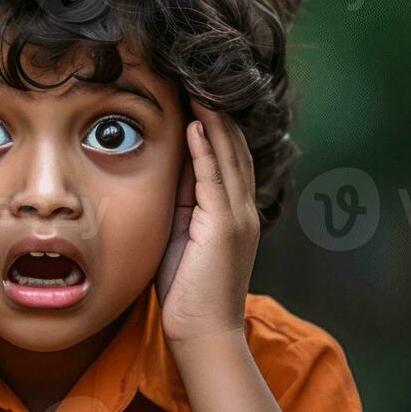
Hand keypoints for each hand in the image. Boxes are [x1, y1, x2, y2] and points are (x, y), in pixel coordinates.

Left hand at [155, 102, 260, 347]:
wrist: (205, 336)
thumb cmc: (188, 296)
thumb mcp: (181, 242)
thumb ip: (181, 209)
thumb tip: (168, 177)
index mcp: (232, 214)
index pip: (226, 158)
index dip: (213, 125)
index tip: (193, 94)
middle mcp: (242, 210)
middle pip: (233, 147)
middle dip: (217, 111)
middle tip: (197, 75)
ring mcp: (237, 218)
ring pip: (228, 155)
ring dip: (213, 118)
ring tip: (197, 84)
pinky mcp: (225, 228)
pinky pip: (215, 178)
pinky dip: (205, 147)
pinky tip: (196, 121)